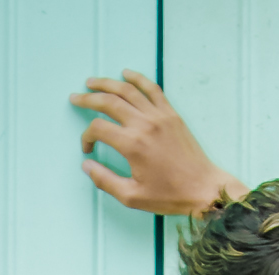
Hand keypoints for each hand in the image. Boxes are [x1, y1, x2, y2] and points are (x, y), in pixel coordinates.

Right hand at [69, 70, 248, 214]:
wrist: (203, 189)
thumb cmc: (169, 196)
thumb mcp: (133, 196)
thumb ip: (105, 181)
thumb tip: (87, 166)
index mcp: (132, 145)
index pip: (98, 129)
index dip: (87, 137)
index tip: (88, 149)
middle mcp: (144, 124)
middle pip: (108, 102)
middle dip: (88, 99)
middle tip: (75, 98)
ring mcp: (159, 116)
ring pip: (127, 90)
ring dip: (106, 83)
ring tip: (92, 82)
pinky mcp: (171, 114)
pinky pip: (151, 88)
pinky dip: (137, 78)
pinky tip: (125, 74)